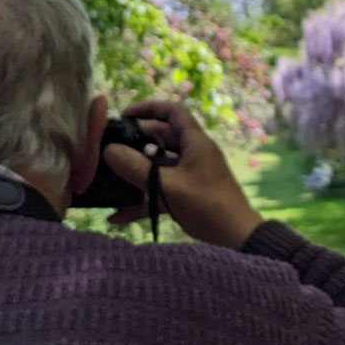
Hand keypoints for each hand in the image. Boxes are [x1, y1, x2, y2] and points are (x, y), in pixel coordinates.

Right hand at [103, 100, 264, 249]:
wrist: (236, 236)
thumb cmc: (206, 205)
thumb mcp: (168, 186)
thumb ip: (137, 168)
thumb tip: (108, 150)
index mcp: (195, 143)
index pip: (173, 112)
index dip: (148, 108)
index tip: (124, 116)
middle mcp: (194, 154)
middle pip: (162, 139)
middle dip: (136, 143)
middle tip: (110, 149)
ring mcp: (191, 175)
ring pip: (160, 166)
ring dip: (138, 172)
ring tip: (110, 178)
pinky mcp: (189, 194)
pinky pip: (162, 190)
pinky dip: (144, 199)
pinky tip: (118, 216)